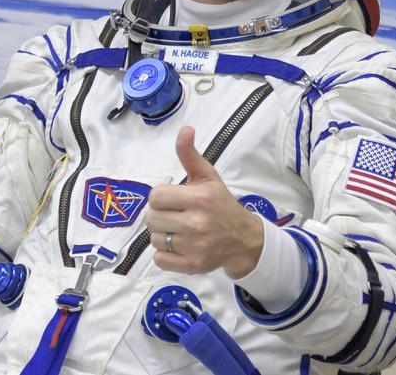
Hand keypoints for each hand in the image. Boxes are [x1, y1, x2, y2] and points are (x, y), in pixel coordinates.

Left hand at [146, 126, 263, 277]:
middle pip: (151, 219)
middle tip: (178, 216)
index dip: (163, 198)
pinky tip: (181, 246)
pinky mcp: (192, 265)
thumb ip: (190, 155)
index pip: (156, 196)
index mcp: (200, 198)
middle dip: (162, 216)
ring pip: (154, 239)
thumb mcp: (208, 177)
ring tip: (181, 231)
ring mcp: (194, 246)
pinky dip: (166, 254)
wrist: (243, 239)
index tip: (176, 200)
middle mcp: (197, 222)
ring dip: (164, 235)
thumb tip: (185, 129)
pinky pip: (159, 259)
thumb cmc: (221, 205)